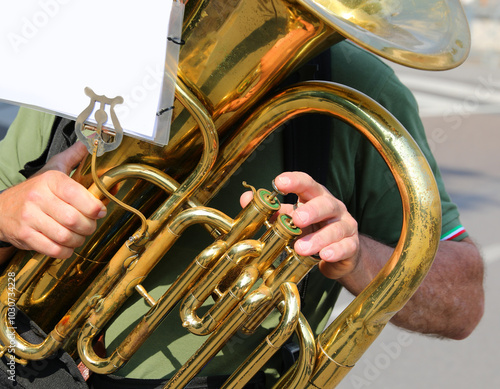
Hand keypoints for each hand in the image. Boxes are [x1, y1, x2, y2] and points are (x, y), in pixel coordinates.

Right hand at [0, 142, 105, 258]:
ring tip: (78, 235)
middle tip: (89, 225)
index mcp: (50, 180)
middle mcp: (38, 198)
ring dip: (78, 240)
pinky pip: (54, 249)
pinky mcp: (25, 236)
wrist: (1, 209)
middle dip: (89, 226)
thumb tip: (89, 143)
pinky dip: (66, 251)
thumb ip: (73, 157)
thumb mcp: (52, 169)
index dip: (94, 207)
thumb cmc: (34, 190)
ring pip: (66, 236)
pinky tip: (67, 245)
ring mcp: (30, 218)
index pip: (77, 195)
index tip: (99, 211)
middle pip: (75, 219)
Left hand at [241, 171, 358, 278]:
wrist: (338, 254)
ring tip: (301, 248)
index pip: (307, 184)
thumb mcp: (290, 219)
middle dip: (311, 211)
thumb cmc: (312, 231)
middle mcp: (332, 207)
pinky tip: (325, 255)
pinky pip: (346, 246)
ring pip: (335, 228)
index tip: (279, 182)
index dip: (294, 181)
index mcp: (314, 197)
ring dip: (318, 238)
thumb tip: (246, 198)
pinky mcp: (351, 245)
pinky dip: (335, 250)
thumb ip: (271, 210)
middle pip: (325, 203)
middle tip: (296, 219)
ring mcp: (344, 225)